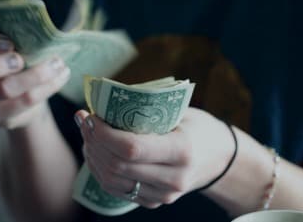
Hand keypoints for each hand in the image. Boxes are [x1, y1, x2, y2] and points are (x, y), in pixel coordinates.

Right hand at [0, 27, 70, 128]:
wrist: (18, 91)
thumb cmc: (11, 56)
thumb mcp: (8, 41)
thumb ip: (14, 32)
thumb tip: (39, 27)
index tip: (9, 42)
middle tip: (22, 60)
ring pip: (1, 90)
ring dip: (35, 76)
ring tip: (57, 64)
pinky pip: (20, 104)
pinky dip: (45, 89)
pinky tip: (59, 77)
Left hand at [76, 107, 234, 208]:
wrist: (219, 158)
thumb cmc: (197, 127)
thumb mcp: (180, 112)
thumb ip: (146, 110)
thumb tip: (103, 101)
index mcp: (182, 151)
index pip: (131, 148)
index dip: (103, 133)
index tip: (90, 115)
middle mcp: (173, 178)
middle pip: (117, 166)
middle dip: (93, 141)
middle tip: (84, 121)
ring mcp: (163, 195)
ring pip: (112, 181)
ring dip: (92, 156)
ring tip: (87, 135)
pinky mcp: (154, 202)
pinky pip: (116, 190)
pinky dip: (100, 170)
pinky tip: (96, 151)